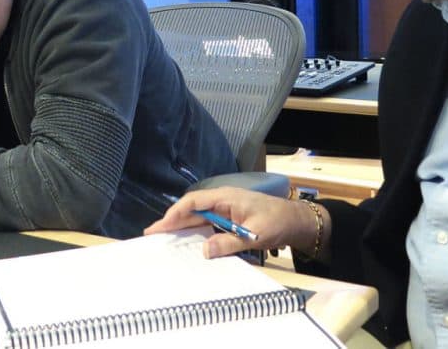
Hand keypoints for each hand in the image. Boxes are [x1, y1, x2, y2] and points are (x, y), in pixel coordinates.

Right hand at [144, 187, 324, 258]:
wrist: (296, 221)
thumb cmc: (277, 222)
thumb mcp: (255, 234)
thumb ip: (230, 242)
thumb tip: (204, 250)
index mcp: (226, 198)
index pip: (194, 202)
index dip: (176, 214)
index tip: (161, 226)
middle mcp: (222, 201)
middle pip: (191, 210)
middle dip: (171, 221)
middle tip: (151, 234)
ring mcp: (225, 209)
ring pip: (197, 217)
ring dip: (180, 227)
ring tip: (161, 238)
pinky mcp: (229, 219)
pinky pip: (206, 223)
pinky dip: (194, 231)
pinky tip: (185, 241)